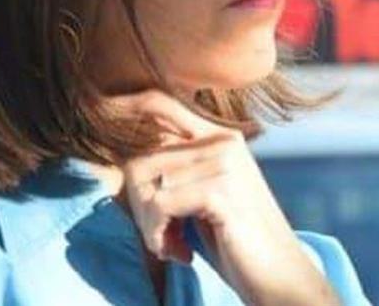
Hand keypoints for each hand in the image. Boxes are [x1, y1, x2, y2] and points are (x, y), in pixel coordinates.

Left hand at [111, 90, 338, 305]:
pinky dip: (157, 236)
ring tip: (171, 245)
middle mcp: (224, 141)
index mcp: (221, 137)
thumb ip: (174, 171)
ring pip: (145, 184)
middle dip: (135, 203)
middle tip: (159, 234)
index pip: (159, 105)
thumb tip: (121, 153)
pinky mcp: (220, 191)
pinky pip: (158, 205)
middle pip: (140, 156)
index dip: (122, 109)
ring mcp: (225, 163)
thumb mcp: (202, 197)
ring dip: (148, 226)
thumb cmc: (236, 240)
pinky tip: (178, 253)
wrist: (280, 273)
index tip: (98, 113)